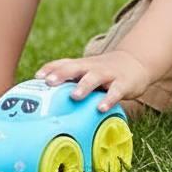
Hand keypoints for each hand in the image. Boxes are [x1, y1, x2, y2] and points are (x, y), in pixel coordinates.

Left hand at [35, 50, 151, 111]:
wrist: (135, 63)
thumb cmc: (103, 73)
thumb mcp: (86, 73)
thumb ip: (70, 82)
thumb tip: (45, 100)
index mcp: (81, 66)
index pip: (63, 63)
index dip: (50, 68)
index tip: (37, 77)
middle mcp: (92, 67)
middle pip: (75, 67)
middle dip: (62, 74)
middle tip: (49, 82)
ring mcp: (108, 74)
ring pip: (94, 77)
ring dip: (84, 85)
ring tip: (74, 96)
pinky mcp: (123, 84)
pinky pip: (116, 91)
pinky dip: (109, 99)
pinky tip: (101, 108)